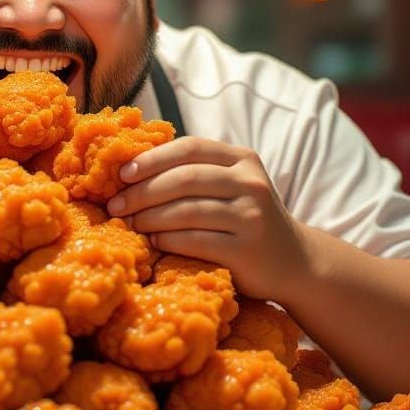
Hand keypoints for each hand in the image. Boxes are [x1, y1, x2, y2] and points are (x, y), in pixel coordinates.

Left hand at [107, 136, 310, 299]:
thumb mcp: (231, 186)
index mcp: (242, 158)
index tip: (122, 173)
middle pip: (184, 179)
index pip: (190, 148)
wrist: (295, 262)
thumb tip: (131, 169)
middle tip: (115, 205)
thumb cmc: (246, 220)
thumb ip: (195, 172)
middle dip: (142, 191)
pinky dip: (168, 239)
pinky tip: (154, 242)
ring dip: (149, 217)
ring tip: (130, 224)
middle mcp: (251, 182)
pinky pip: (195, 240)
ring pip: (186, 210)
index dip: (152, 159)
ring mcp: (251, 216)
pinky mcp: (246, 249)